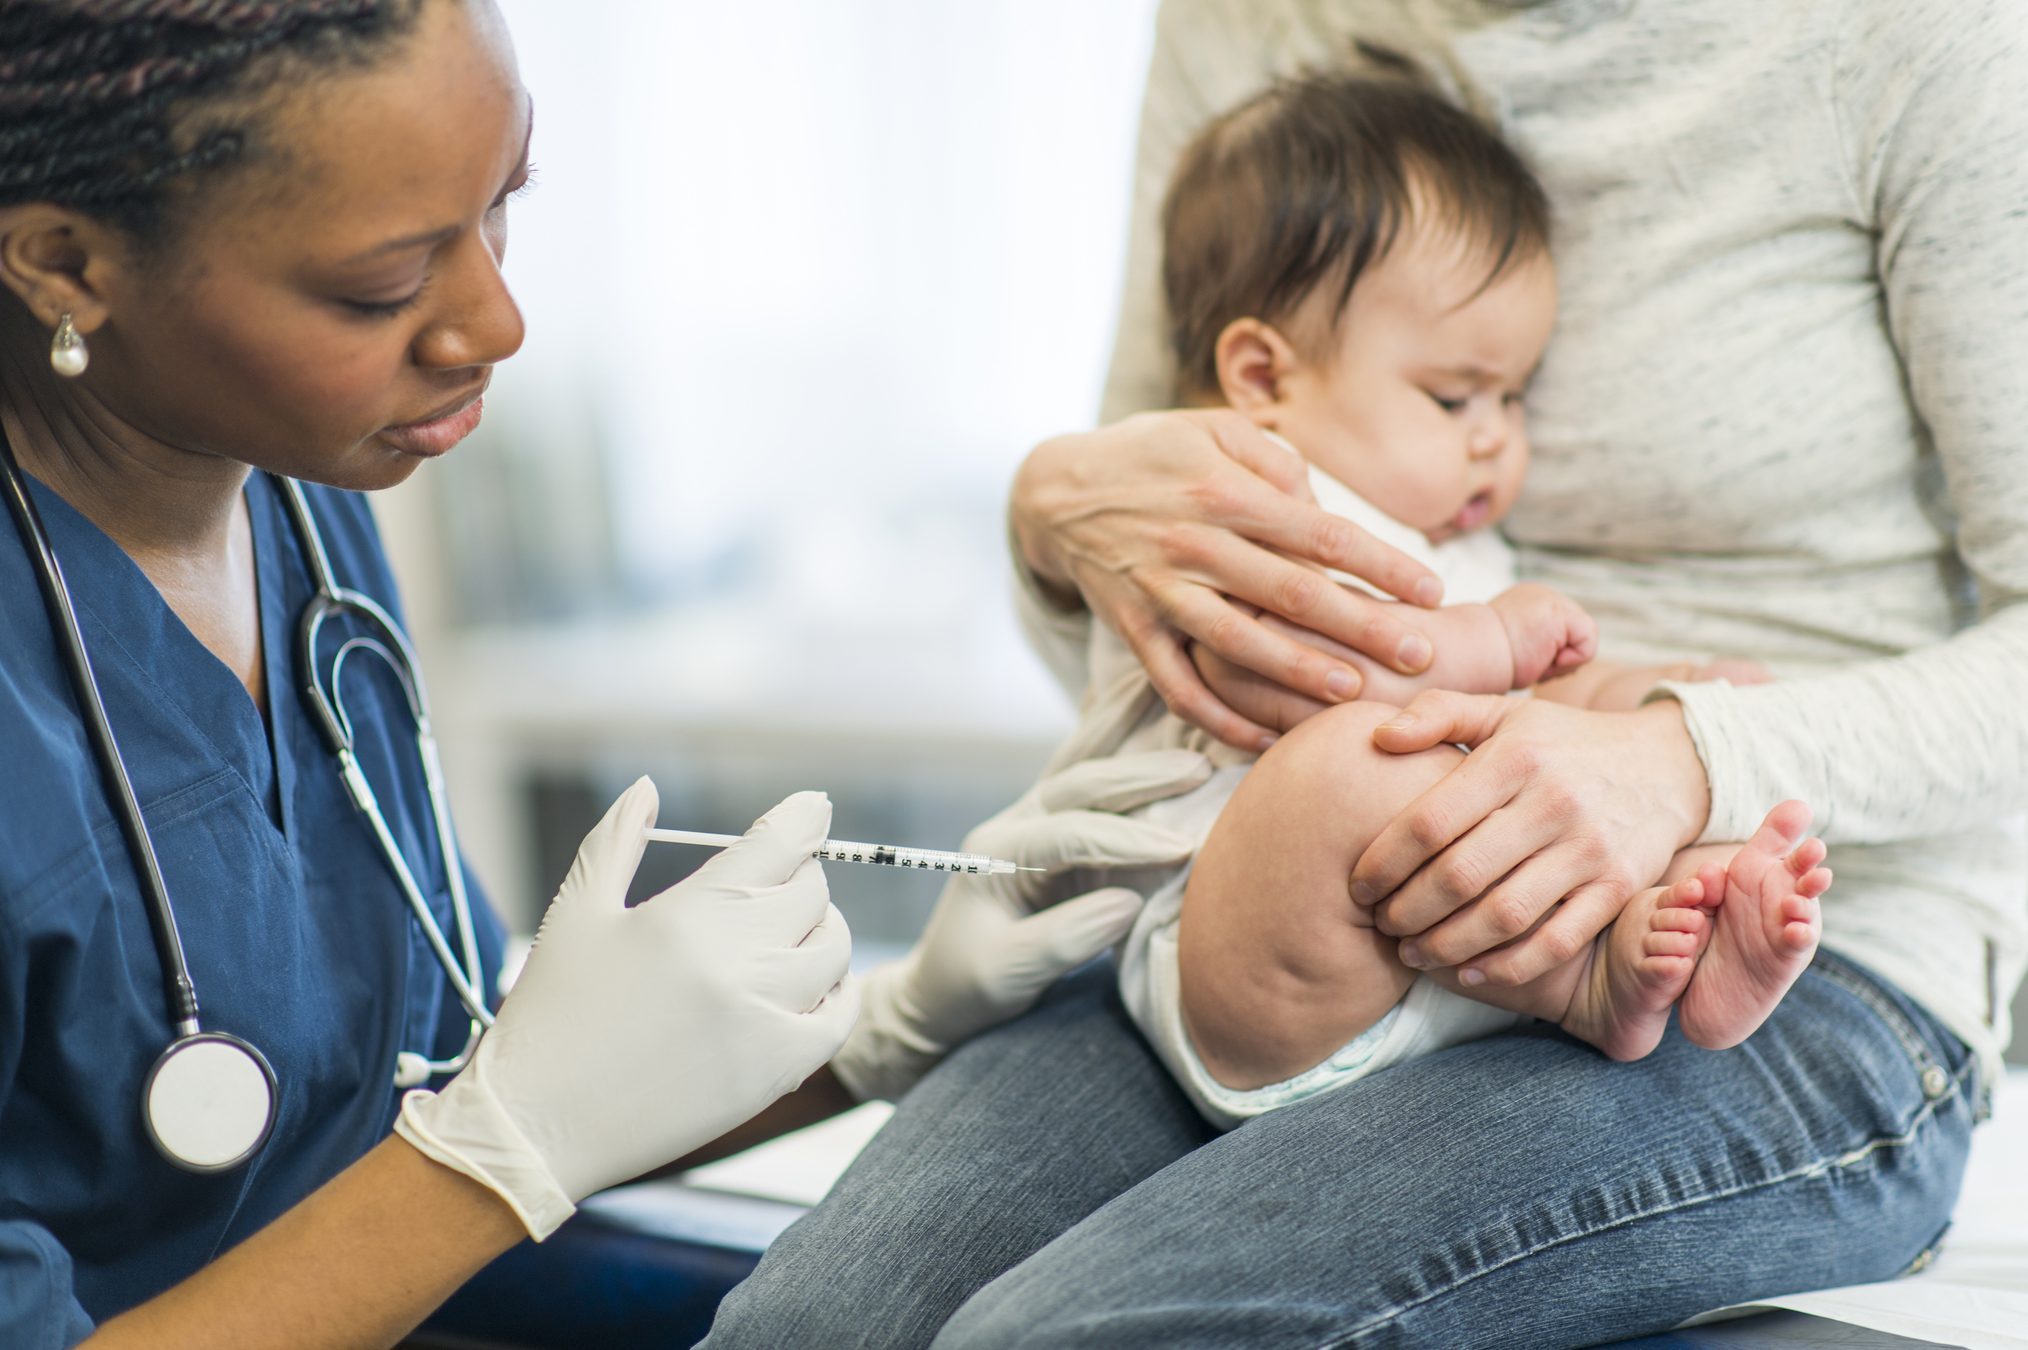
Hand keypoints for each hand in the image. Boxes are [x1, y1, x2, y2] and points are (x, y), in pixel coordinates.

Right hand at [396, 780, 856, 1237]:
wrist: (535, 1127)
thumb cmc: (549, 1015)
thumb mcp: (576, 913)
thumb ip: (618, 840)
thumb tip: (648, 787)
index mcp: (690, 913)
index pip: (778, 844)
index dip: (803, 818)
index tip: (812, 809)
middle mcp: (736, 960)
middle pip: (811, 893)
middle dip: (799, 878)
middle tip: (775, 886)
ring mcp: (763, 1017)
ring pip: (833, 950)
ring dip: (821, 931)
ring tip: (790, 935)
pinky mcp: (776, 1069)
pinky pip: (839, 1016)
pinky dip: (836, 993)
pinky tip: (811, 988)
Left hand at [830, 749, 1210, 1100]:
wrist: (941, 991)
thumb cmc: (969, 984)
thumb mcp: (1009, 972)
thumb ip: (1066, 938)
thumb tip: (1129, 903)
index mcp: (995, 853)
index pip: (1069, 834)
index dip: (1127, 840)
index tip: (1182, 850)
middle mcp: (1014, 828)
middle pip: (1079, 787)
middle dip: (1141, 778)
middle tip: (1200, 770)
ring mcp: (1035, 829)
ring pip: (1090, 787)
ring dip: (1143, 775)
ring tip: (1199, 766)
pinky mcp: (1056, 844)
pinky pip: (1099, 808)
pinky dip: (1137, 795)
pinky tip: (1176, 785)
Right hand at [1010, 409, 1442, 749]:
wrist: (1054, 489)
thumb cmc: (1151, 453)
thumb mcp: (1213, 427)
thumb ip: (1276, 463)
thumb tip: (1322, 510)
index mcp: (1225, 491)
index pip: (1323, 535)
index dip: (1383, 565)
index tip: (1433, 590)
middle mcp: (1196, 544)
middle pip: (1294, 594)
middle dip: (1363, 628)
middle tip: (1420, 657)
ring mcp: (1161, 592)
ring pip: (1240, 645)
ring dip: (1298, 675)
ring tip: (1352, 696)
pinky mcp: (1132, 629)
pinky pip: (1178, 685)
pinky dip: (1218, 717)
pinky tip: (1262, 739)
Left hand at [1349, 695, 1710, 985]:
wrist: (1670, 761)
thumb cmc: (1564, 741)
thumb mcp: (1505, 712)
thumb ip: (1438, 714)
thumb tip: (1377, 735)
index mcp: (1514, 757)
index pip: (1430, 820)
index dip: (1384, 862)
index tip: (1358, 886)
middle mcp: (1552, 802)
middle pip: (1460, 874)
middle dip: (1408, 910)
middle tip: (1380, 925)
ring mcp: (1590, 847)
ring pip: (1504, 914)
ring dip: (1447, 943)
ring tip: (1413, 952)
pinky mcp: (1618, 886)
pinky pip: (1556, 940)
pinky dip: (1508, 965)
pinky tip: (1469, 970)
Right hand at [1488, 583, 1597, 687]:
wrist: (1467, 653)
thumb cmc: (1480, 660)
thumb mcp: (1511, 646)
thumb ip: (1535, 643)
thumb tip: (1558, 658)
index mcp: (1527, 601)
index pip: (1560, 634)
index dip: (1547, 657)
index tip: (1519, 659)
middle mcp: (1542, 595)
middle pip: (1574, 637)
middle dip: (1557, 660)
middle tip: (1526, 663)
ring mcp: (1553, 599)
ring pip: (1583, 641)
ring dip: (1560, 663)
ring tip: (1531, 659)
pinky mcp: (1562, 613)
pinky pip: (1587, 643)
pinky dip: (1569, 660)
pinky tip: (1542, 658)